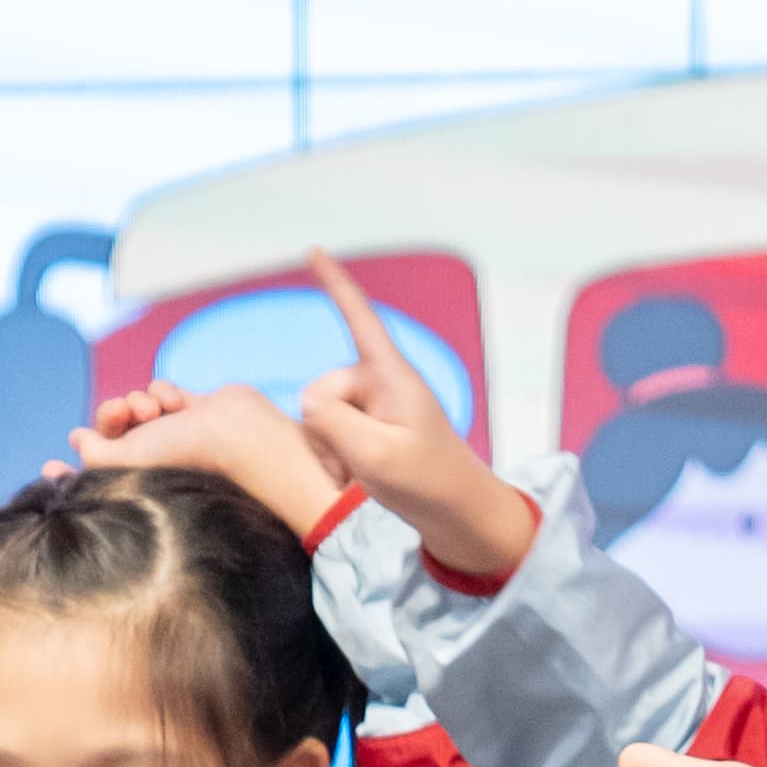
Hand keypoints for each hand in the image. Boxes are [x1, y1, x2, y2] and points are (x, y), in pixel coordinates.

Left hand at [72, 379, 341, 530]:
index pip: (93, 479)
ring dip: (141, 400)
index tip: (48, 470)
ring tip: (156, 410)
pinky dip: (164, 391)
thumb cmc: (187, 456)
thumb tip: (77, 440)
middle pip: (112, 432)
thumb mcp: (128, 461)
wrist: (240, 434)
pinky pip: (161, 391)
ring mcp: (172, 434)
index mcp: (137, 480)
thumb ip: (94, 455)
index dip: (69, 476)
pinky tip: (177, 403)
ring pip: (137, 406)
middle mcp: (152, 460)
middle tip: (122, 410)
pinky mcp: (191, 411)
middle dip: (113, 414)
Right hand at [299, 251, 531, 578]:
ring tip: (362, 475)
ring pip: (316, 418)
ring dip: (329, 450)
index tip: (313, 250)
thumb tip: (309, 403)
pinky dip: (333, 459)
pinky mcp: (366, 430)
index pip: (359, 318)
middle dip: (326, 430)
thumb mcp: (377, 457)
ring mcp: (371, 408)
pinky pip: (325, 436)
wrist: (456, 516)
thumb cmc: (429, 484)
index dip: (335, 284)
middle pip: (320, 391)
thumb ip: (334, 423)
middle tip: (358, 466)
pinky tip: (354, 478)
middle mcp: (378, 383)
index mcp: (391, 376)